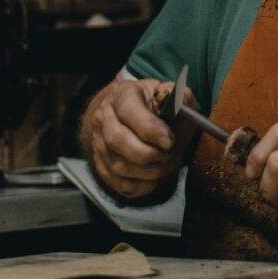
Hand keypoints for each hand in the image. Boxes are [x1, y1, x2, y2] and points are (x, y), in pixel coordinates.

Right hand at [83, 76, 196, 198]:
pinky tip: (156, 176)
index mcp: (121, 95)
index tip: (169, 141)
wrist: (132, 115)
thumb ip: (178, 96)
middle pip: (117, 140)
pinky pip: (120, 184)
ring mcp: (99, 143)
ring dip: (150, 172)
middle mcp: (104, 118)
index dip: (150, 129)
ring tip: (167, 164)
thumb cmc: (155, 105)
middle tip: (170, 154)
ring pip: (119, 166)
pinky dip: (143, 186)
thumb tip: (177, 105)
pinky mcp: (102, 165)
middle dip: (149, 154)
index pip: (129, 111)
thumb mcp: (170, 93)